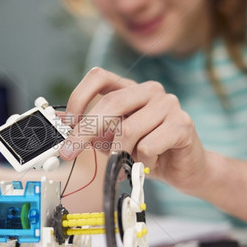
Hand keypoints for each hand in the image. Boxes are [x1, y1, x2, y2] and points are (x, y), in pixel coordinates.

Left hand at [59, 67, 208, 192]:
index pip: (98, 77)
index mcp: (130, 89)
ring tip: (126, 164)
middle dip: (85, 132)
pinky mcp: (182, 124)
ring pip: (128, 130)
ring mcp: (168, 104)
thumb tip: (61, 126)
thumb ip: (92, 132)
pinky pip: (148, 146)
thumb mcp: (112, 141)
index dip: (78, 97)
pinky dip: (142, 161)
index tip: (67, 124)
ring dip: (121, 154)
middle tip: (70, 152)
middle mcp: (150, 90)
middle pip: (111, 103)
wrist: (185, 170)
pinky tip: (150, 163)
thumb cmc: (147, 152)